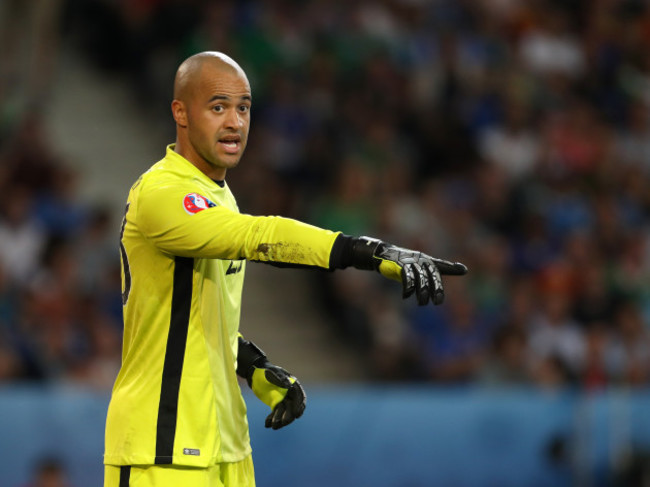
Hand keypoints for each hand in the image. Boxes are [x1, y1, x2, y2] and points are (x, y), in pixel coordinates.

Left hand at [250, 364, 305, 429]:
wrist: (255, 374)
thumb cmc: (266, 370)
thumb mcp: (273, 372)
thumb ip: (280, 379)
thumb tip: (289, 386)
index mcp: (293, 384)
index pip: (300, 397)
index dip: (299, 406)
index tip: (297, 415)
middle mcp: (290, 394)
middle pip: (293, 408)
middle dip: (288, 416)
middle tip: (282, 422)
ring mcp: (283, 399)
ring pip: (284, 413)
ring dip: (280, 420)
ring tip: (273, 426)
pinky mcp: (275, 404)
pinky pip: (276, 413)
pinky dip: (272, 419)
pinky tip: (267, 424)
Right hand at [352, 237, 466, 304]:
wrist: (382, 255)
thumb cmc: (403, 264)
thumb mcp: (417, 269)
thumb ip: (430, 275)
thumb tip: (446, 280)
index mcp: (426, 261)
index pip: (440, 266)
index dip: (452, 268)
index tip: (464, 270)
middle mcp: (420, 260)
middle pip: (432, 274)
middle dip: (436, 288)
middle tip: (438, 302)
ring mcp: (410, 262)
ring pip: (421, 278)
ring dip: (422, 292)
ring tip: (422, 303)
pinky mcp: (399, 265)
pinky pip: (407, 277)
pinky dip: (408, 288)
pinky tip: (406, 296)